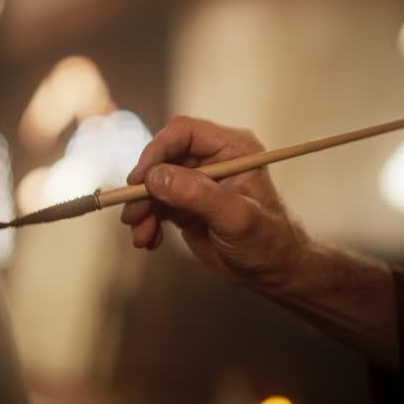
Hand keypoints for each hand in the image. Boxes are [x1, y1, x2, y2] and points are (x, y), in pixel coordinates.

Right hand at [121, 116, 305, 284]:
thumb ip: (196, 194)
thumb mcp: (235, 217)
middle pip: (163, 158)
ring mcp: (196, 181)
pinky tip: (149, 240)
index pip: (184, 132)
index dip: (157, 150)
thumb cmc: (267, 241)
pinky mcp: (185, 203)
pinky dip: (147, 221)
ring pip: (154, 183)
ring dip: (141, 208)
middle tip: (132, 214)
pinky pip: (155, 204)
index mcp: (232, 148)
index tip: (139, 179)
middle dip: (144, 187)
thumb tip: (155, 177)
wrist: (271, 271)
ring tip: (141, 234)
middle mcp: (212, 159)